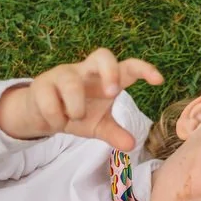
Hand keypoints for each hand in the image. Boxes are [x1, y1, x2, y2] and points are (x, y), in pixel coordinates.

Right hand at [0, 48, 163, 150]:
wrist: (43, 114)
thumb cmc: (76, 112)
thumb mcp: (98, 126)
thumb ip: (114, 133)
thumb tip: (131, 145)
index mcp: (104, 79)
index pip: (127, 67)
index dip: (143, 69)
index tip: (159, 80)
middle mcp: (85, 71)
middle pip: (101, 55)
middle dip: (109, 72)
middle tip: (112, 93)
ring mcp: (62, 74)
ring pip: (71, 82)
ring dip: (76, 107)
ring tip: (75, 117)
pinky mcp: (41, 84)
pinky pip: (50, 101)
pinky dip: (56, 117)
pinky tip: (57, 121)